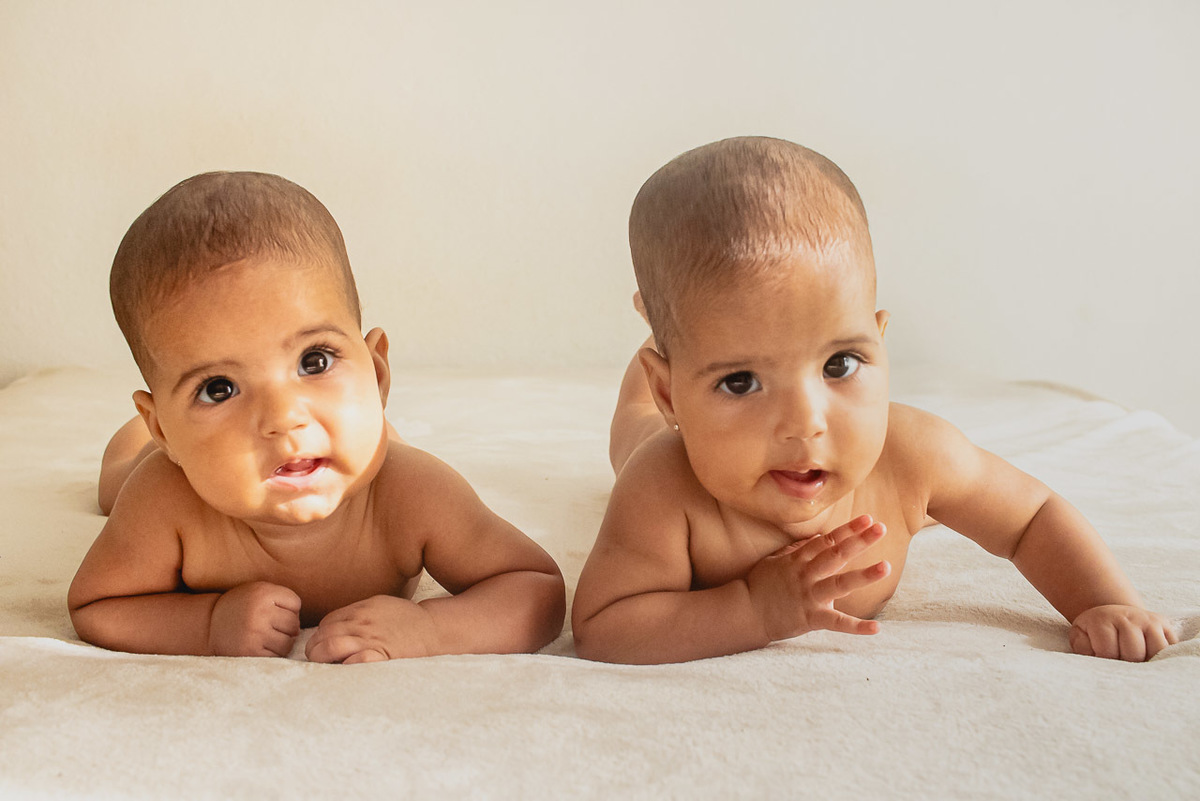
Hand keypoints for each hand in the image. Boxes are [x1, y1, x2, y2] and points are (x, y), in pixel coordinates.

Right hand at [208, 581, 301, 656]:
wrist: (209, 624)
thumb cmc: (242, 606)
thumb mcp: (259, 591)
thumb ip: (283, 598)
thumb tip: (306, 624)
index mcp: (263, 593)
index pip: (295, 603)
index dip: (289, 608)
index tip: (275, 610)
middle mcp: (259, 613)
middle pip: (293, 623)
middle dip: (288, 626)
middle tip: (273, 626)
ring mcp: (255, 634)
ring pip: (288, 642)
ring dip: (283, 642)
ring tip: (268, 636)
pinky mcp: (250, 652)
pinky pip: (277, 656)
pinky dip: (274, 653)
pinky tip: (263, 646)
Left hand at [305, 595, 435, 663]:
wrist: (434, 629)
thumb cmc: (407, 620)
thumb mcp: (380, 606)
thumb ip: (357, 613)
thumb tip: (333, 626)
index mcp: (361, 610)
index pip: (326, 623)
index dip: (320, 637)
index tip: (321, 647)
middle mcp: (362, 623)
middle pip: (324, 635)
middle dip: (315, 650)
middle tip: (317, 661)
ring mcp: (371, 639)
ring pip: (332, 646)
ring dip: (322, 659)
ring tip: (324, 668)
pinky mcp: (382, 656)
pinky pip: (354, 661)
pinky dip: (344, 666)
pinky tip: (343, 670)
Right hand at [745, 515, 890, 642]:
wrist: (744, 612)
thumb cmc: (759, 585)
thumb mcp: (775, 560)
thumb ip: (797, 549)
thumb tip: (818, 538)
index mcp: (798, 560)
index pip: (827, 541)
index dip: (848, 529)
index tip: (868, 519)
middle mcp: (806, 575)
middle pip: (836, 555)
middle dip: (859, 541)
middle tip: (881, 528)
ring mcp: (809, 596)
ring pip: (839, 584)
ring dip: (863, 576)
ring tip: (886, 567)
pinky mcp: (810, 619)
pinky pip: (836, 623)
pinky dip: (856, 627)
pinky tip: (877, 628)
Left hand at [1069, 605, 1176, 661]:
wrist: (1113, 615)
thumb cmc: (1094, 634)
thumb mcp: (1080, 638)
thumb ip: (1082, 649)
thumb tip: (1095, 664)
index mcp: (1102, 619)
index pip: (1108, 651)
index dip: (1105, 662)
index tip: (1102, 662)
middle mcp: (1128, 616)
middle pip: (1134, 653)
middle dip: (1127, 665)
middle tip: (1120, 665)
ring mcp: (1149, 620)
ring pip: (1156, 651)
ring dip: (1147, 663)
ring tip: (1135, 664)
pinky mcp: (1165, 626)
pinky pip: (1171, 649)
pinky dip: (1163, 659)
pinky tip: (1151, 661)